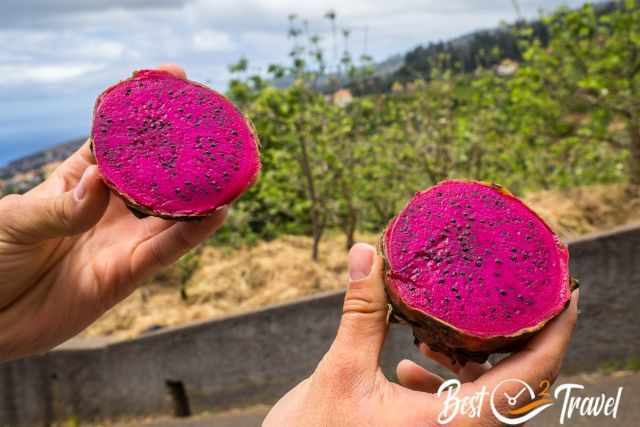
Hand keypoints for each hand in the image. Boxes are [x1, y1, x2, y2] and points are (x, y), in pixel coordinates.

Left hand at [0, 64, 226, 361]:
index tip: (172, 80)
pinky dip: (193, 233)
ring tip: (230, 168)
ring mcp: (120, 239)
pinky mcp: (127, 274)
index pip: (118, 138)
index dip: (146, 110)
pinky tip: (217, 213)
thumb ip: (62, 206)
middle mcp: (108, 206)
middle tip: (217, 125)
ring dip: (201, 192)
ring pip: (171, 211)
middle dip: (186, 149)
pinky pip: (166, 251)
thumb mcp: (16, 220)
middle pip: (156, 173)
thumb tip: (102, 184)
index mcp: (78, 180)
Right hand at [263, 243, 578, 426]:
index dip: (555, 333)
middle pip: (516, 381)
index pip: (530, 376)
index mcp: (453, 424)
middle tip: (506, 291)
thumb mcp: (341, 373)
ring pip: (485, 393)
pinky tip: (409, 362)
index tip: (566, 294)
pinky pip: (456, 404)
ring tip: (438, 329)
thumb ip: (362, 313)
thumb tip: (369, 253)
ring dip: (470, 355)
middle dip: (513, 334)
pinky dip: (443, 377)